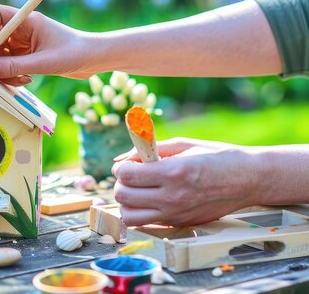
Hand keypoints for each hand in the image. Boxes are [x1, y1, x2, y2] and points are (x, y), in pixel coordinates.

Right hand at [0, 4, 96, 85]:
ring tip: (21, 80)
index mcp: (27, 21)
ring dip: (5, 70)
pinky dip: (13, 74)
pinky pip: (10, 64)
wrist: (94, 59)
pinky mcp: (28, 55)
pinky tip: (26, 80)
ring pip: (1, 55)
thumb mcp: (42, 63)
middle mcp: (23, 29)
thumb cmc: (74, 54)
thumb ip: (13, 67)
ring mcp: (25, 42)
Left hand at [112, 138, 260, 226]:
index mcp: (173, 172)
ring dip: (127, 203)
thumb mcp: (182, 144)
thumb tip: (119, 160)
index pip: (126, 175)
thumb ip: (147, 150)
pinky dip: (141, 214)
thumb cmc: (216, 156)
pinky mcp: (181, 224)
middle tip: (132, 176)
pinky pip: (147, 224)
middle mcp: (173, 197)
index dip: (121, 168)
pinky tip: (151, 201)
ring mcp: (176, 214)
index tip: (129, 164)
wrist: (249, 179)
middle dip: (121, 184)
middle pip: (123, 196)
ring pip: (130, 217)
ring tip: (138, 191)